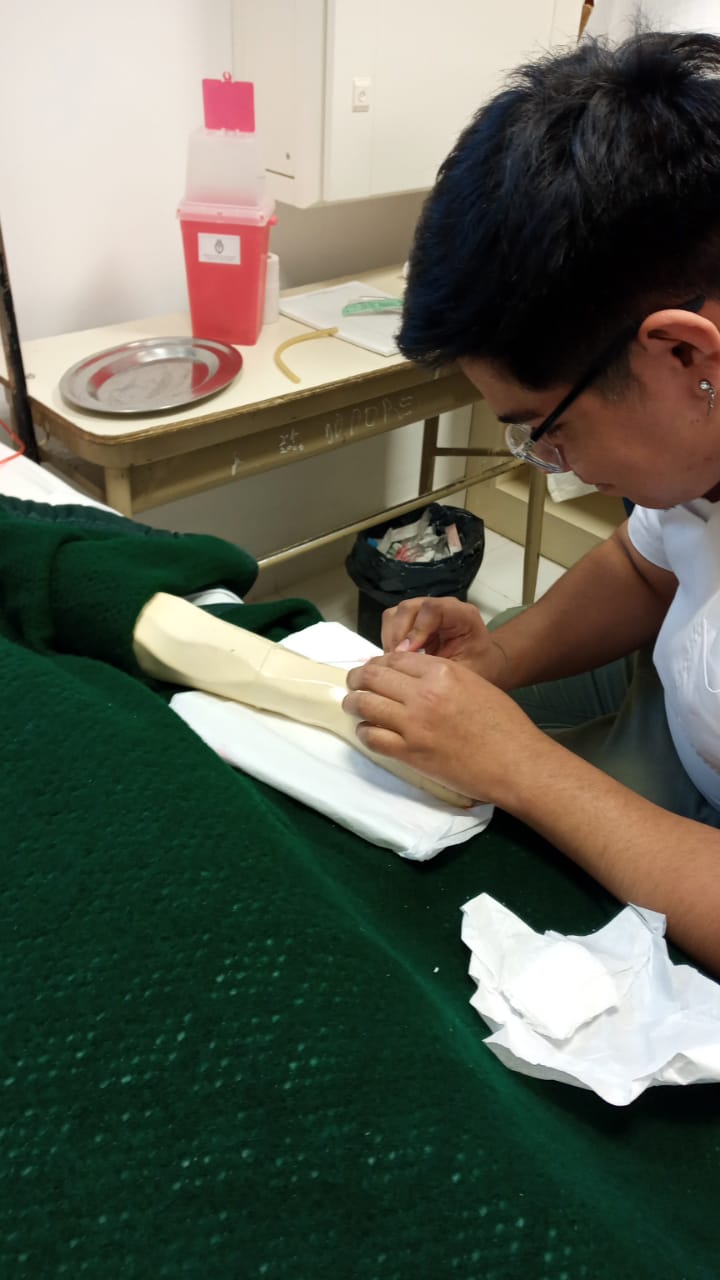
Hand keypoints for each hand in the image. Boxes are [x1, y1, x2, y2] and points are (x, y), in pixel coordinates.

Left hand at [343, 650, 542, 806]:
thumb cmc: (503, 723)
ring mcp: (413, 724)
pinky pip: (372, 737)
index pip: (394, 659)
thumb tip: (412, 677)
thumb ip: (442, 677)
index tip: (373, 669)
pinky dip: (365, 732)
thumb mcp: (474, 683)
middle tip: (353, 683)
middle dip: (357, 678)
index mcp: (441, 671)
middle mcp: (423, 693)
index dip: (377, 663)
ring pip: (365, 704)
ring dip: (354, 702)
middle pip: (372, 677)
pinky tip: (369, 731)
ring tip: (353, 704)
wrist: (515, 762)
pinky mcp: (409, 753)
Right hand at [381, 595, 507, 683]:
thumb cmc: (477, 667)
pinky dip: (389, 642)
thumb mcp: (466, 672)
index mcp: (463, 615)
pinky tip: (398, 660)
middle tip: (397, 664)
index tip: (408, 654)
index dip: (416, 630)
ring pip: (395, 614)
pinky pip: (391, 624)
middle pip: (408, 609)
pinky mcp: (412, 620)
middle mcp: (442, 607)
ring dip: (391, 640)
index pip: (433, 609)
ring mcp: (424, 611)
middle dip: (398, 638)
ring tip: (398, 663)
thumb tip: (407, 666)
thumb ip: (440, 668)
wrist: (480, 664)